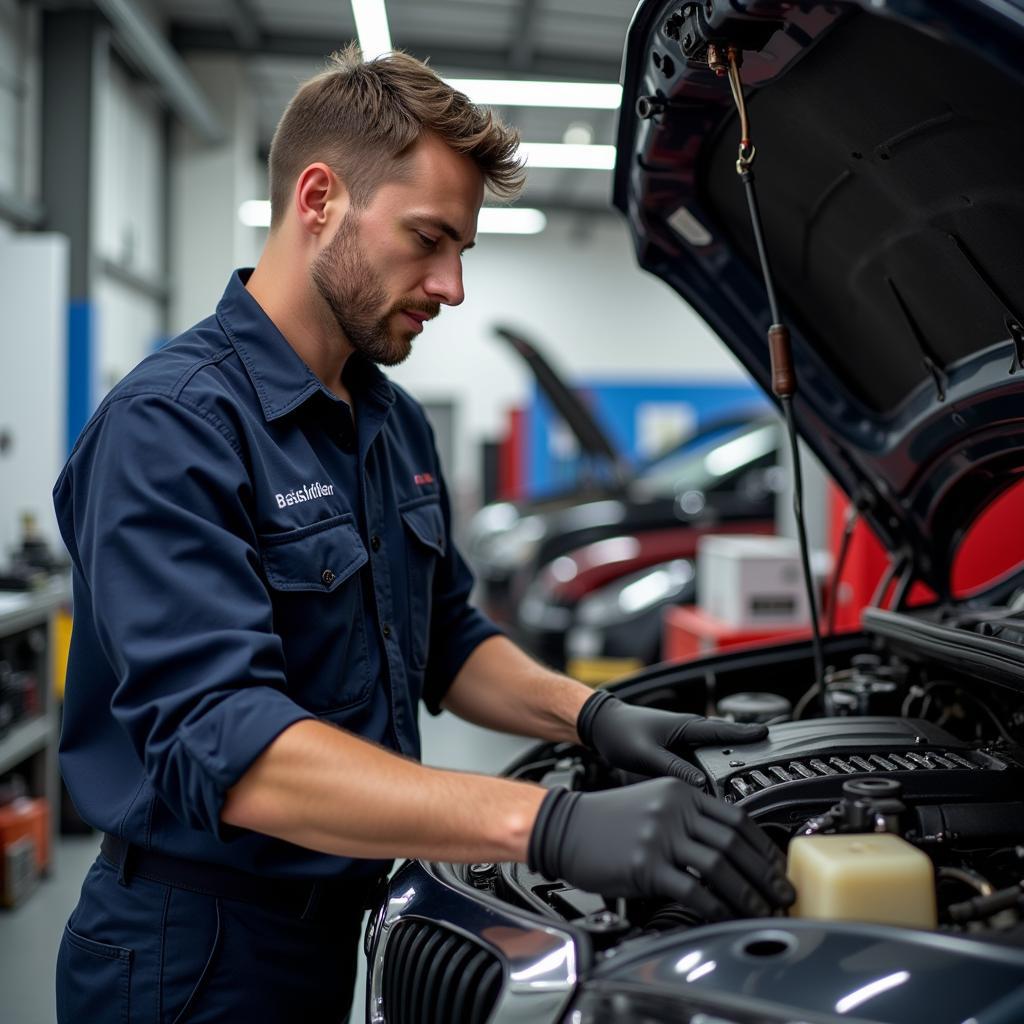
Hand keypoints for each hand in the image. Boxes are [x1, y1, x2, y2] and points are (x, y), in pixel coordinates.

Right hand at [528, 777, 794, 918]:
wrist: (565, 826)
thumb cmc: (607, 820)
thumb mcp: (652, 802)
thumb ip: (687, 817)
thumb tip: (727, 849)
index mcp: (680, 792)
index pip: (735, 817)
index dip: (762, 846)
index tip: (777, 867)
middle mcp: (673, 810)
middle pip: (733, 842)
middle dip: (765, 873)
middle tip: (782, 893)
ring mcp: (659, 836)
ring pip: (718, 866)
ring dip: (747, 893)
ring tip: (762, 910)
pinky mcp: (646, 864)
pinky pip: (692, 889)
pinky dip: (714, 907)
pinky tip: (724, 917)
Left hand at [577, 690, 767, 785]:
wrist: (601, 725)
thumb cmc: (620, 733)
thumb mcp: (646, 754)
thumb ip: (673, 768)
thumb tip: (702, 785)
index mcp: (685, 727)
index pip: (723, 730)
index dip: (747, 734)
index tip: (769, 735)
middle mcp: (688, 731)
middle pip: (725, 741)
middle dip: (747, 748)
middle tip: (772, 759)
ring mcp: (683, 741)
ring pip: (714, 752)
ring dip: (730, 759)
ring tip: (753, 776)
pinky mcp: (677, 751)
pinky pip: (701, 760)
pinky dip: (713, 768)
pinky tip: (719, 784)